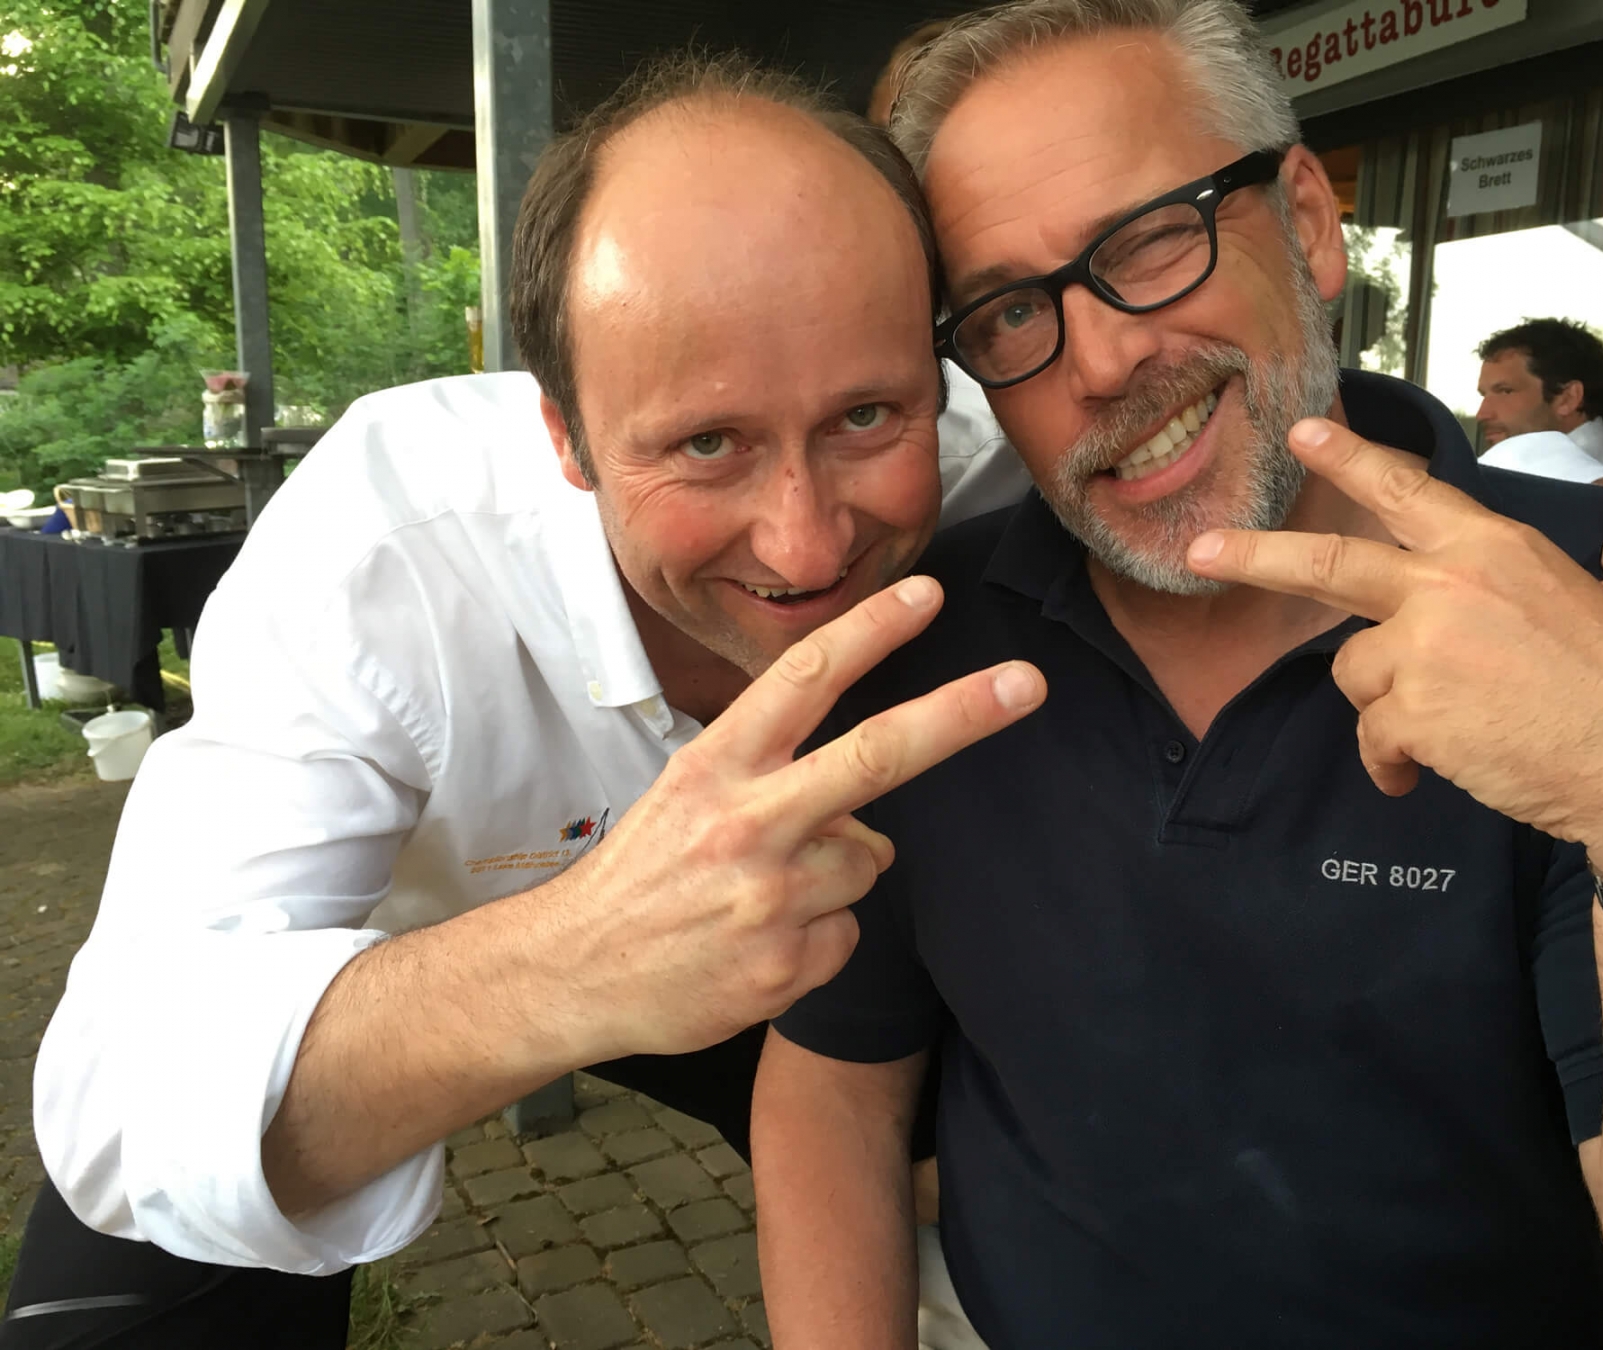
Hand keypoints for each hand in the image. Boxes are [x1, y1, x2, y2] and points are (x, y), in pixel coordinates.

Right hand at [535, 576, 1044, 1062]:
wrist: (572, 973)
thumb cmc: (643, 875)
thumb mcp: (688, 795)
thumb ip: (775, 780)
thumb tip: (868, 814)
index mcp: (717, 765)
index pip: (804, 680)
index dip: (872, 633)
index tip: (929, 596)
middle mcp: (746, 821)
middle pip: (875, 754)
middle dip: (960, 714)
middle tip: (1029, 684)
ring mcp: (768, 896)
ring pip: (869, 860)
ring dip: (837, 877)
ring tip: (761, 898)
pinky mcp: (782, 965)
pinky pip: (848, 933)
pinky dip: (818, 939)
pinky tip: (758, 946)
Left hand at [1186, 419, 1602, 891]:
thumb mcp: (1557, 602)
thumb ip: (1479, 594)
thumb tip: (1421, 618)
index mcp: (1492, 547)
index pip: (1408, 490)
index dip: (1352, 458)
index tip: (1304, 431)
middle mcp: (1450, 583)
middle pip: (1329, 562)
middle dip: (1255, 555)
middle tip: (1203, 550)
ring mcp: (1427, 644)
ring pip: (1356, 672)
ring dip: (1386, 708)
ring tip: (1448, 732)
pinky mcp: (1413, 710)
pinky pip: (1373, 739)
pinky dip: (1391, 764)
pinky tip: (1425, 774)